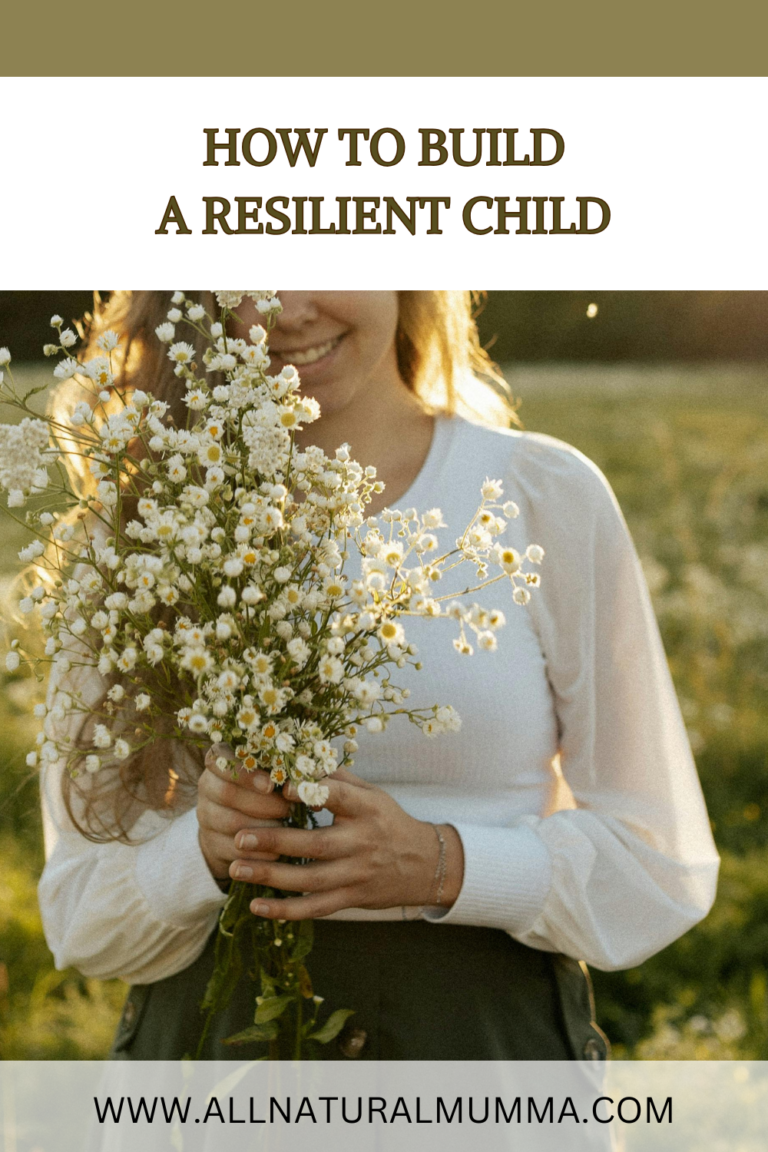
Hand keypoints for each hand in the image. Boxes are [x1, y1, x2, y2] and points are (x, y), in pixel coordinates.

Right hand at [197, 744, 289, 879]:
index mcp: (220, 761)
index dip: (246, 773)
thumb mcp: (272, 775)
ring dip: (262, 828)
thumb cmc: (265, 790)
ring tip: (285, 829)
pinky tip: (277, 852)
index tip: (271, 785)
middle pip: (227, 792)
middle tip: (287, 810)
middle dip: (261, 803)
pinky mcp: (211, 843)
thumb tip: (314, 786)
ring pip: (231, 823)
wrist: (241, 824)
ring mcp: (206, 816)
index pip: (221, 759)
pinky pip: (232, 849)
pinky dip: (257, 853)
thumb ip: (287, 773)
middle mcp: (208, 786)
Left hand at [226, 767, 464, 919]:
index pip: (338, 797)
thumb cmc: (388, 821)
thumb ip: (337, 780)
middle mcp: (362, 842)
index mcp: (367, 809)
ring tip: (236, 869)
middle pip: (315, 845)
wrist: (424, 865)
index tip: (279, 787)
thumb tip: (298, 762)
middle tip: (239, 836)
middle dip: (275, 842)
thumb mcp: (372, 794)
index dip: (310, 792)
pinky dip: (285, 910)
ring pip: (310, 879)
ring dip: (271, 876)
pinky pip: (315, 907)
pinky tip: (256, 906)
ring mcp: (356, 874)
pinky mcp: (351, 898)